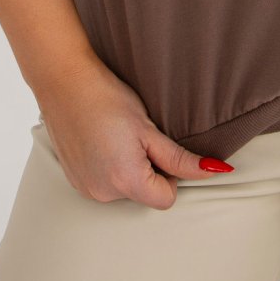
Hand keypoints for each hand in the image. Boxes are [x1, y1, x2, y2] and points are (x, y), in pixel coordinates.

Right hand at [35, 53, 234, 209]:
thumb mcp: (149, 128)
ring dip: (129, 168)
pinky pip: (104, 183)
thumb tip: (214, 171)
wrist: (64, 81)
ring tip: (117, 135)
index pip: (166, 198)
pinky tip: (102, 139)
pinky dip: (109, 166)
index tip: (159, 146)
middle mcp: (104, 193)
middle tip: (136, 136)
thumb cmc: (109, 98)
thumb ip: (180, 158)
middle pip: (145, 194)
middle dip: (149, 170)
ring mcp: (86, 189)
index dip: (171, 173)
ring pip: (125, 188)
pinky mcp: (74, 181)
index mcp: (126, 181)